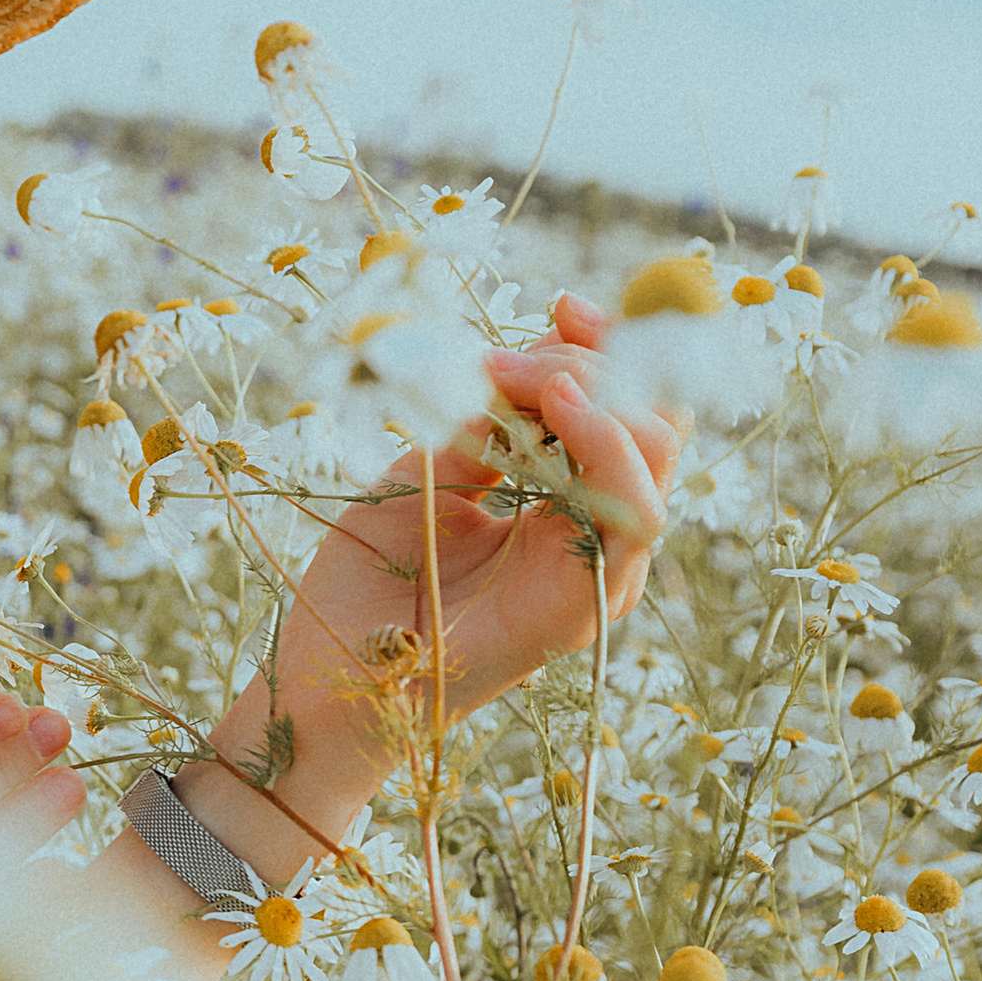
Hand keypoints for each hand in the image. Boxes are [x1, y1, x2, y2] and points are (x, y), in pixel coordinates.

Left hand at [186, 293, 680, 874]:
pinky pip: (635, 513)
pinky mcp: (589, 606)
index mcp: (563, 507)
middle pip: (652, 422)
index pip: (623, 412)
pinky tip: (558, 402)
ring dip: (598, 391)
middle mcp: (594, 538)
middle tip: (529, 340)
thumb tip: (528, 365)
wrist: (326, 679)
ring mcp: (600, 574)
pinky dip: (605, 445)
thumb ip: (485, 425)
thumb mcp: (424, 474)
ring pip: (655, 457)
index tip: (564, 301)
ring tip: (528, 372)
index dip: (608, 349)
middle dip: (602, 359)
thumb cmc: (366, 585)